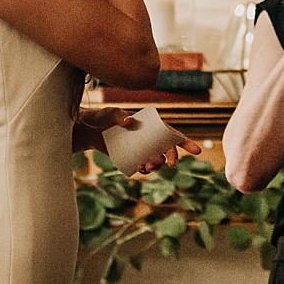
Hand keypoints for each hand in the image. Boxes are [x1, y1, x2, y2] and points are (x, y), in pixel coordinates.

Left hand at [74, 107, 201, 172]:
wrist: (87, 130)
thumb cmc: (100, 117)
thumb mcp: (108, 114)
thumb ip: (118, 115)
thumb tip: (130, 121)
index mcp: (148, 123)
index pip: (170, 132)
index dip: (184, 141)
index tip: (197, 151)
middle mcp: (147, 136)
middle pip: (167, 148)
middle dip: (172, 157)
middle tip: (169, 165)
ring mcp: (140, 147)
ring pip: (156, 159)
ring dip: (157, 165)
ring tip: (147, 168)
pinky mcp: (131, 156)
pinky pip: (143, 165)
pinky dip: (145, 169)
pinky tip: (140, 169)